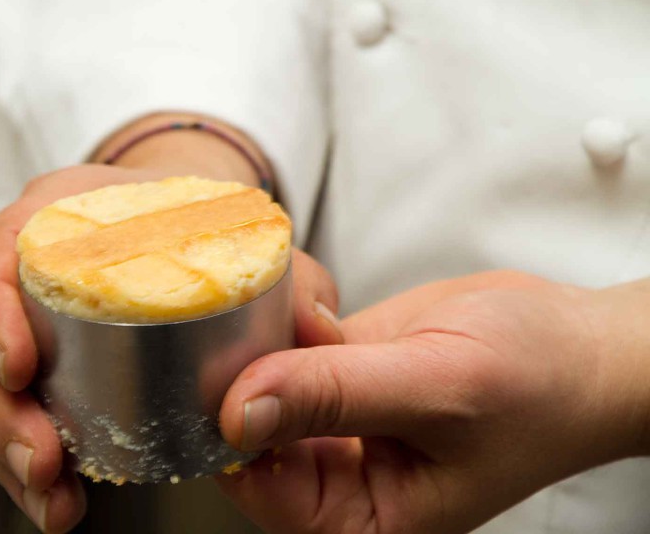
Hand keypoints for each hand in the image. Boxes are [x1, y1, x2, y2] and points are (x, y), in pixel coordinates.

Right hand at [0, 161, 342, 531]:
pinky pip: (10, 409)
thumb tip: (317, 331)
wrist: (169, 224)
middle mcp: (25, 263)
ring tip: (51, 499)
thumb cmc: (197, 224)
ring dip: (7, 449)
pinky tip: (57, 501)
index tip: (23, 368)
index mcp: (59, 213)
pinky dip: (27, 460)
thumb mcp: (245, 234)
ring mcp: (20, 314)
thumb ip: (291, 274)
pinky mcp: (33, 358)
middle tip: (42, 460)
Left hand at [217, 271, 649, 533]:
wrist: (576, 342)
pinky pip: (281, 338)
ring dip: (266, 332)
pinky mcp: (335, 366)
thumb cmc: (539, 386)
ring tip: (314, 310)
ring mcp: (332, 416)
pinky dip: (287, 308)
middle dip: (248, 370)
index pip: (261, 489)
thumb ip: (336, 397)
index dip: (233, 431)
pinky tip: (317, 297)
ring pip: (255, 377)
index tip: (233, 370)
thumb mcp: (438, 389)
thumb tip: (236, 413)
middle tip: (267, 322)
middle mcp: (338, 473)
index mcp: (363, 516)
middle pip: (245, 432)